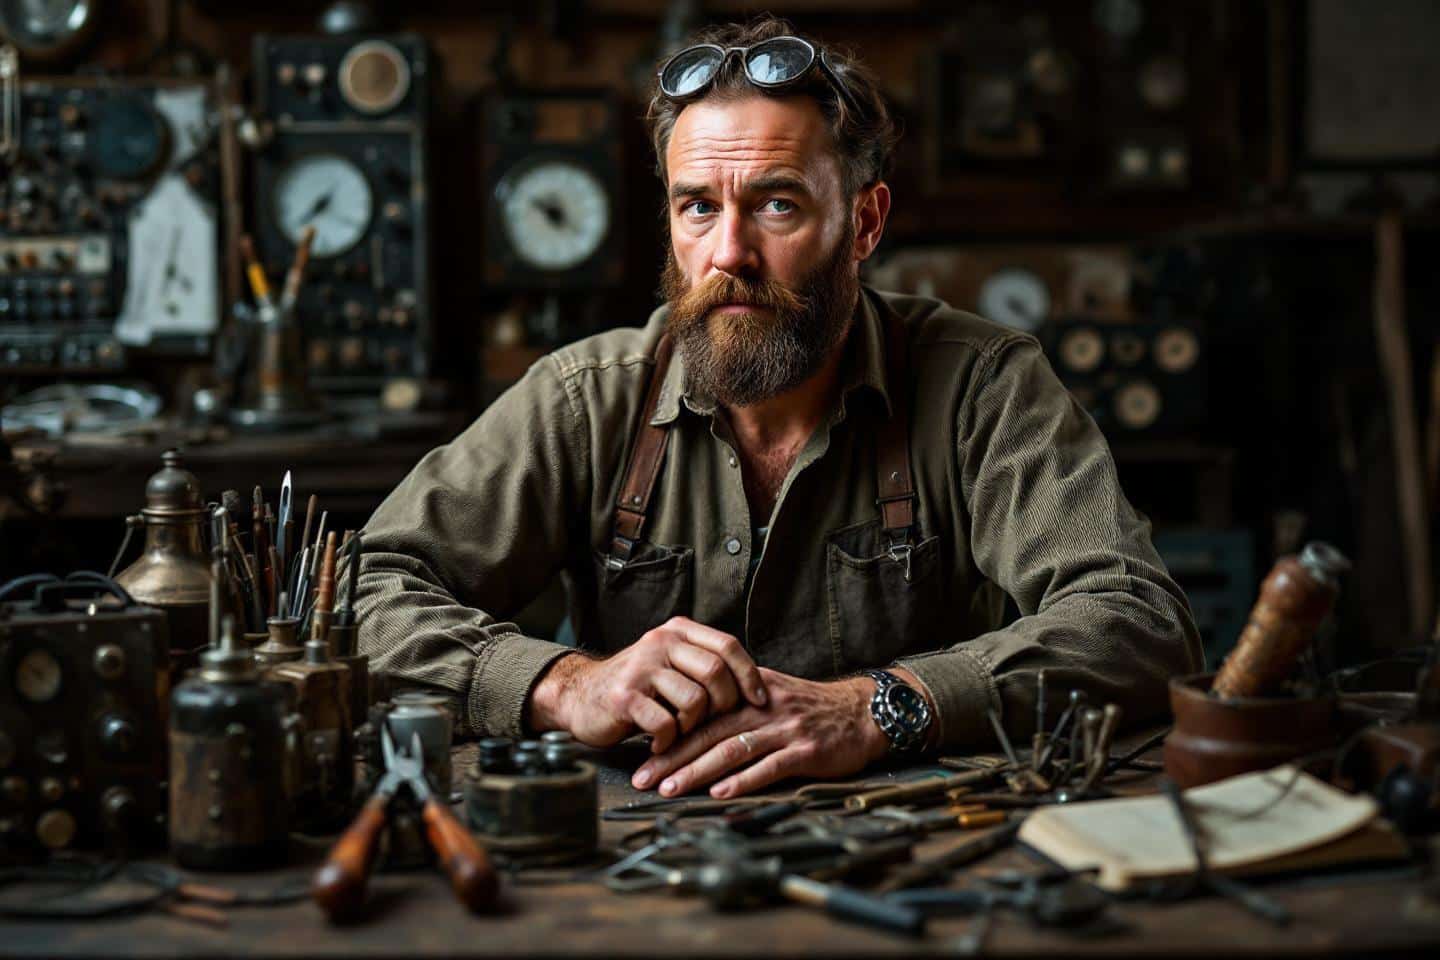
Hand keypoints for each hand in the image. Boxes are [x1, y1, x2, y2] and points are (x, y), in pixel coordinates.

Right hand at [527, 617, 767, 753]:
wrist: (580, 695)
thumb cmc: (638, 688)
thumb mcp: (672, 665)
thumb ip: (705, 666)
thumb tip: (756, 689)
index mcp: (677, 631)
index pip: (728, 646)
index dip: (749, 675)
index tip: (760, 701)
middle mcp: (660, 642)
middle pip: (716, 672)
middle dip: (725, 705)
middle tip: (714, 723)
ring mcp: (642, 667)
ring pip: (695, 701)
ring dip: (693, 725)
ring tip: (680, 731)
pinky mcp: (625, 696)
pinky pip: (667, 724)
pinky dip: (669, 741)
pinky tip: (660, 742)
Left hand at [630, 668, 891, 798]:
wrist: (862, 712)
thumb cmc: (811, 708)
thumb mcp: (770, 693)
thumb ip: (736, 703)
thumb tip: (694, 719)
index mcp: (749, 693)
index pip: (701, 713)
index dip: (670, 734)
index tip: (641, 754)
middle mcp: (762, 708)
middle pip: (708, 732)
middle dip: (672, 757)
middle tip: (642, 777)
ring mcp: (784, 729)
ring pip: (733, 749)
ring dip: (698, 771)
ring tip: (671, 788)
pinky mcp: (805, 751)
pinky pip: (769, 766)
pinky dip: (743, 780)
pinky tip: (720, 793)